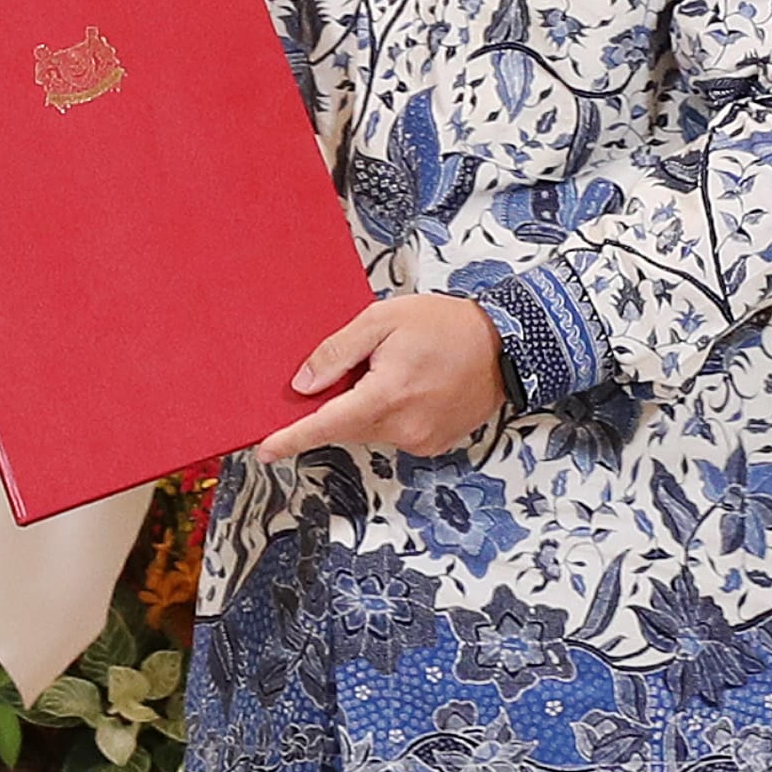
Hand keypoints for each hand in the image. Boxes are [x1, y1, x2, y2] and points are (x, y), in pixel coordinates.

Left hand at [248, 291, 507, 461]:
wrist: (506, 344)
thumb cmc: (445, 325)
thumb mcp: (382, 320)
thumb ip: (338, 352)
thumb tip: (304, 385)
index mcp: (387, 394)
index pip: (327, 425)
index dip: (292, 439)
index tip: (265, 451)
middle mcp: (404, 426)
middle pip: (346, 428)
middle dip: (332, 409)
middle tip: (347, 374)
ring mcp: (422, 439)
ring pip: (370, 431)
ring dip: (364, 409)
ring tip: (391, 371)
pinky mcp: (434, 444)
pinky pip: (394, 434)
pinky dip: (388, 415)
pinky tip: (408, 387)